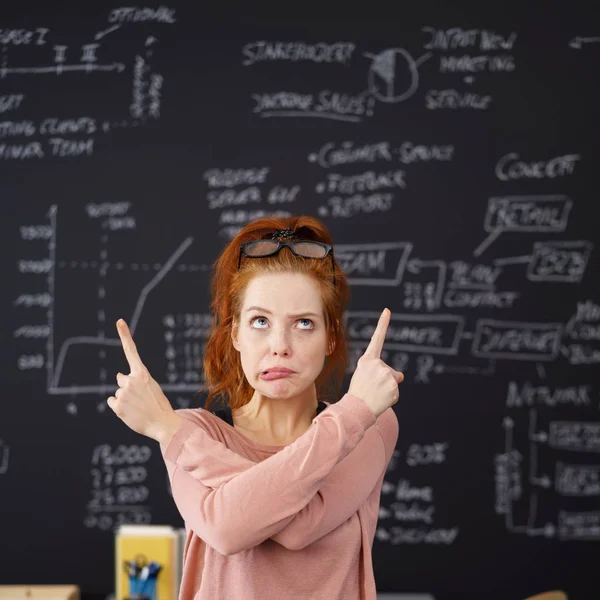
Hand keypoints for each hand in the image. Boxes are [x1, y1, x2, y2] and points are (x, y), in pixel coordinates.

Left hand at [107, 319, 182, 443]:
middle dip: (127, 386)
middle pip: (121, 379)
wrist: (163, 424)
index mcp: (142, 373)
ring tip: (137, 407)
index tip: (119, 321)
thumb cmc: (158, 405)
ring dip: (124, 399)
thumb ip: (135, 380)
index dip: (124, 335)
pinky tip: (129, 412)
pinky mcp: (116, 406)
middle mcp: (131, 380)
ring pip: (118, 392)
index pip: (131, 351)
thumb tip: (118, 376)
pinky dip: (118, 408)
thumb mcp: (151, 387)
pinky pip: (112, 402)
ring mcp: (123, 393)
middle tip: (139, 398)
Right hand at [348, 308, 403, 418]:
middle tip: (372, 388)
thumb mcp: (365, 377)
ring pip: (393, 381)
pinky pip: (396, 392)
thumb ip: (381, 372)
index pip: (377, 338)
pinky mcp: (394, 386)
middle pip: (389, 370)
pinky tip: (381, 399)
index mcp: (368, 359)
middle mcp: (377, 364)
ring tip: (375, 394)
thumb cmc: (359, 392)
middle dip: (385, 380)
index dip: (383, 324)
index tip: (387, 310)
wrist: (356, 408)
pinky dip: (390, 397)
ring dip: (387, 389)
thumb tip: (401, 376)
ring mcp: (386, 374)